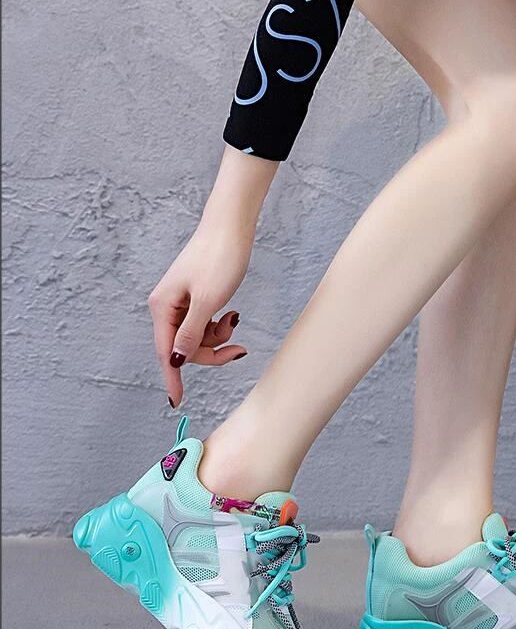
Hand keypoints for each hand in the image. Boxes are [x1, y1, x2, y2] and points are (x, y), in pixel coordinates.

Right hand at [148, 219, 253, 407]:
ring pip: (196, 337)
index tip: (177, 402)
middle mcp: (166, 306)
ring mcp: (179, 301)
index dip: (173, 379)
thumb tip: (175, 360)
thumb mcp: (208, 302)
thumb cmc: (219, 258)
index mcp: (162, 307)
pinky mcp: (193, 296)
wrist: (230, 226)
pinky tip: (231, 313)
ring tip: (234, 318)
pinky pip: (203, 323)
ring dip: (217, 336)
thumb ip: (191, 333)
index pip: (166, 353)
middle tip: (239, 349)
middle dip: (211, 351)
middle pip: (184, 347)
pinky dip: (218, 324)